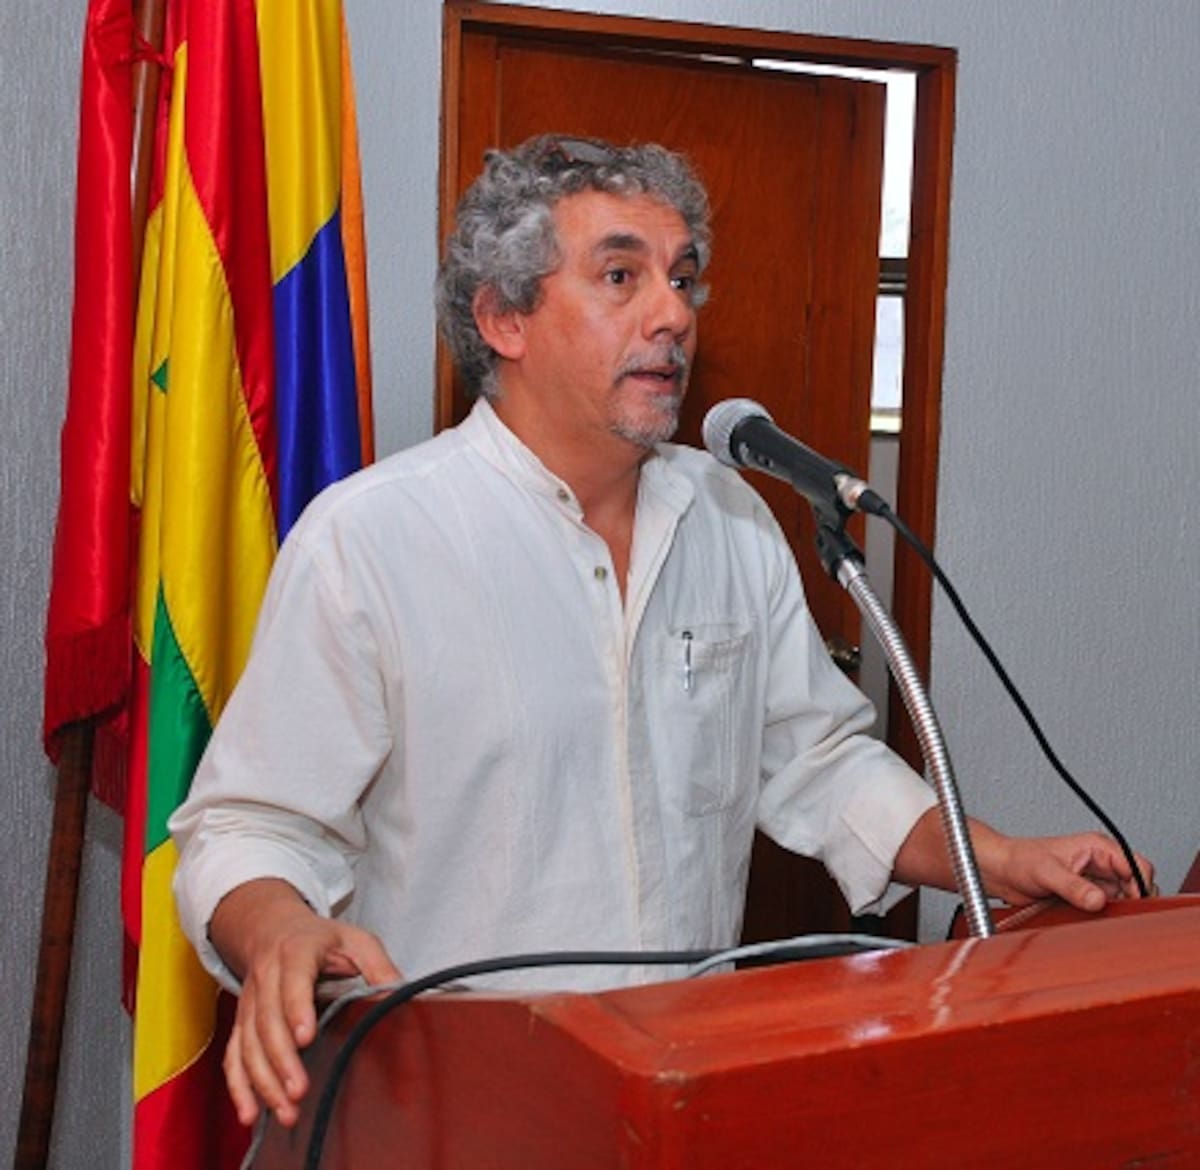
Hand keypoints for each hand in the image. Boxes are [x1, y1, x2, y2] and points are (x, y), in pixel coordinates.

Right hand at [209, 879, 400, 1127]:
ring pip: (248, 1044)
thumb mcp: (356, 940)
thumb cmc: (323, 940)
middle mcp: (267, 976)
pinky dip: (239, 1087)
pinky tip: (251, 1115)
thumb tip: (401, 995)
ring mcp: (249, 1001)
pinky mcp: (241, 1022)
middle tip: (299, 1091)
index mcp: (297, 951)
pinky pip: (233, 1056)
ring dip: (264, 1081)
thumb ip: (378, 966)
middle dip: (282, 1059)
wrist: (274, 929)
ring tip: (286, 1111)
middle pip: (267, 1020)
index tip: (306, 1038)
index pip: (294, 980)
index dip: (297, 1008)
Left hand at [973, 827, 1155, 911]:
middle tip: (1120, 916)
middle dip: (1133, 901)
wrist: (1000, 872)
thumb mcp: (1046, 872)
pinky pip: (1108, 909)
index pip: (1137, 865)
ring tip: (1104, 920)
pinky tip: (1096, 923)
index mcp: (1097, 847)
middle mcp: (1100, 863)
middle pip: (1135, 885)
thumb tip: (1097, 900)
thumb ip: (1073, 886)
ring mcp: (1095, 881)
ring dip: (1119, 911)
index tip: (1133, 903)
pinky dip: (1107, 917)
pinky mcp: (1087, 896)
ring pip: (1124, 899)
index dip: (1141, 885)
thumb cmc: (1018, 860)